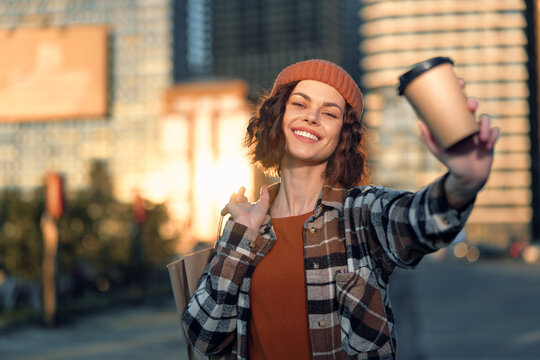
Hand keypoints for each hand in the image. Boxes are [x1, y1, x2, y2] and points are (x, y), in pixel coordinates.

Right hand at [221, 186, 269, 230]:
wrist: (249, 223)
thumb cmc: (257, 216)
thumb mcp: (264, 203)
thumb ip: (264, 194)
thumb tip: (265, 185)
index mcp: (248, 207)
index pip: (244, 201)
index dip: (244, 197)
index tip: (246, 191)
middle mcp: (241, 207)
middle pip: (239, 199)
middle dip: (240, 193)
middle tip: (243, 188)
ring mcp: (235, 208)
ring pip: (233, 200)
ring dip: (234, 195)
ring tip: (236, 191)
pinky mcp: (230, 208)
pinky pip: (226, 208)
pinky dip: (224, 210)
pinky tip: (223, 213)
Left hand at [418, 80, 499, 208]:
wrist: (466, 176)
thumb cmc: (451, 160)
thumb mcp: (437, 150)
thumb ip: (428, 138)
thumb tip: (419, 122)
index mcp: (456, 121)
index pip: (458, 102)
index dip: (460, 89)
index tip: (460, 81)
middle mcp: (469, 123)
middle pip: (473, 106)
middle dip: (472, 103)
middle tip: (470, 107)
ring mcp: (481, 130)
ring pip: (487, 118)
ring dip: (485, 125)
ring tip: (481, 138)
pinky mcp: (491, 139)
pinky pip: (496, 131)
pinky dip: (493, 136)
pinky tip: (488, 144)